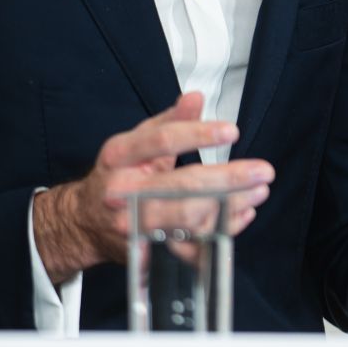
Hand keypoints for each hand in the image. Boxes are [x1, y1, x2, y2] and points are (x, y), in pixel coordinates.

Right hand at [32, 92, 273, 285]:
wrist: (85, 223)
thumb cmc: (117, 176)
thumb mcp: (134, 142)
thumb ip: (169, 121)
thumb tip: (195, 97)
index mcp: (119, 157)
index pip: (161, 141)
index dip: (198, 135)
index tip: (232, 131)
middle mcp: (124, 192)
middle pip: (182, 186)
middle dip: (228, 178)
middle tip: (262, 171)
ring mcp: (135, 225)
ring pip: (190, 217)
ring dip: (231, 205)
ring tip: (258, 191)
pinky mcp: (148, 249)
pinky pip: (191, 243)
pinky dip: (220, 230)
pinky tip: (242, 215)